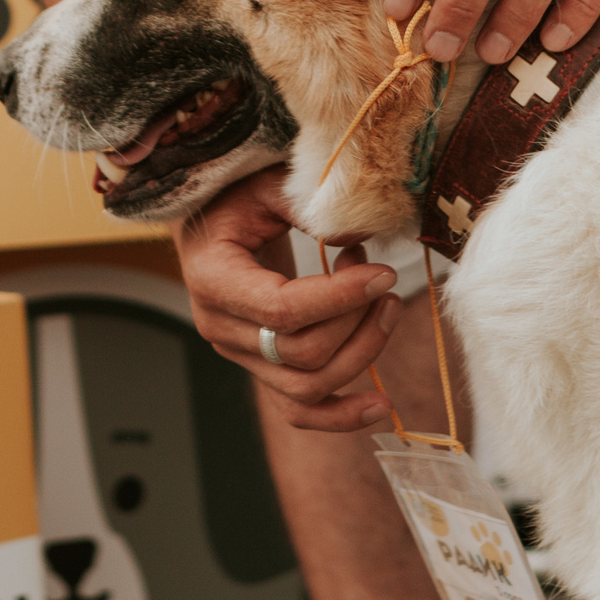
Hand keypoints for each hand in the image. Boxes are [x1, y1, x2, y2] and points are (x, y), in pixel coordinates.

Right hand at [174, 166, 404, 431]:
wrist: (212, 223)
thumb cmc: (238, 197)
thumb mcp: (267, 183)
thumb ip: (308, 205)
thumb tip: (359, 236)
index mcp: (213, 279)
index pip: (282, 309)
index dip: (340, 298)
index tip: (383, 275)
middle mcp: (221, 328)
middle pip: (302, 352)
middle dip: (358, 319)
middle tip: (385, 280)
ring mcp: (240, 355)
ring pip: (309, 385)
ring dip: (362, 350)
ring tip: (388, 306)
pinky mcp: (262, 368)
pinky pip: (299, 410)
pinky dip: (340, 416)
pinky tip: (381, 406)